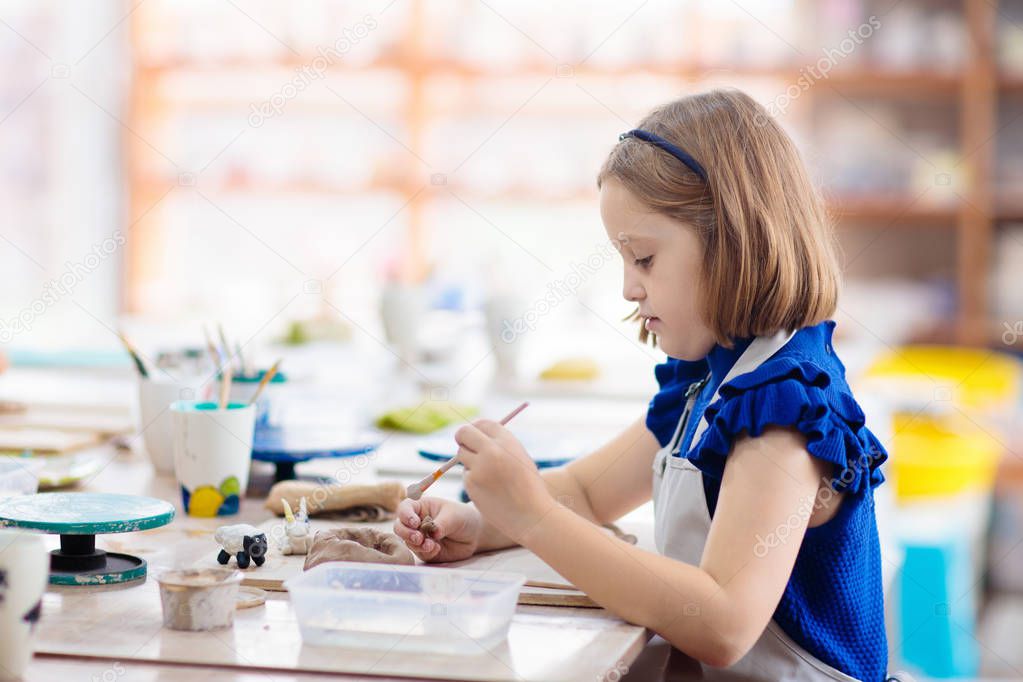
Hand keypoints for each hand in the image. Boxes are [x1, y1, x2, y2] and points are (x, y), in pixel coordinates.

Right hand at [393, 496, 482, 562]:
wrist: (474, 535)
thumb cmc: (462, 517)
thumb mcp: (454, 516)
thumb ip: (442, 523)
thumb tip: (432, 534)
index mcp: (420, 507)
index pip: (405, 508)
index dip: (406, 515)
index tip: (415, 522)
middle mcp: (416, 522)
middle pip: (400, 527)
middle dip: (406, 533)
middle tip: (419, 538)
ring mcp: (419, 537)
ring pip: (408, 542)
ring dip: (417, 545)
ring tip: (432, 545)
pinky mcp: (425, 551)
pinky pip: (419, 553)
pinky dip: (426, 552)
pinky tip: (437, 549)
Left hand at [455, 419, 554, 542]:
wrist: (532, 515)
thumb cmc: (529, 488)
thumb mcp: (519, 458)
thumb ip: (500, 446)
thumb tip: (477, 436)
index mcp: (507, 441)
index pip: (482, 423)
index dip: (476, 428)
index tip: (473, 435)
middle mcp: (492, 450)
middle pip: (464, 433)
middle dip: (461, 438)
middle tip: (463, 445)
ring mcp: (480, 467)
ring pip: (462, 455)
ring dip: (469, 462)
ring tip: (489, 477)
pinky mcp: (471, 483)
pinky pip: (466, 475)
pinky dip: (473, 480)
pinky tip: (489, 491)